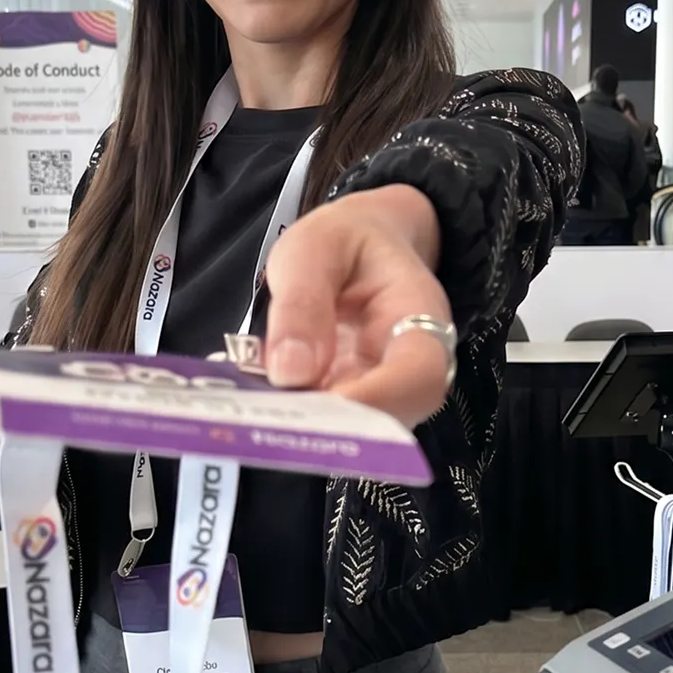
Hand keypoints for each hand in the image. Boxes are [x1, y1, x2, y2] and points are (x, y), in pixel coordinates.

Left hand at [261, 184, 454, 427]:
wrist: (360, 244)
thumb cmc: (345, 240)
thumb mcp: (315, 247)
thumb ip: (302, 301)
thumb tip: (290, 372)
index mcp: (417, 314)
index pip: (418, 375)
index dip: (377, 402)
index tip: (321, 410)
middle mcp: (410, 364)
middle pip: (392, 418)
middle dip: (330, 428)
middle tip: (268, 420)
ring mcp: (381, 390)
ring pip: (357, 432)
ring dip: (304, 430)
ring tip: (254, 416)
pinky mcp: (351, 402)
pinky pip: (329, 424)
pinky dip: (291, 421)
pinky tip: (254, 408)